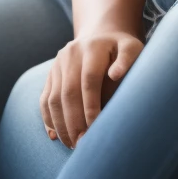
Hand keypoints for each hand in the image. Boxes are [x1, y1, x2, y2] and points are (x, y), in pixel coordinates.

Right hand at [43, 31, 144, 147]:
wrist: (101, 34)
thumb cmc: (122, 48)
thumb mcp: (133, 48)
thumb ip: (127, 60)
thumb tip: (115, 75)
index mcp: (92, 48)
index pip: (89, 80)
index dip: (92, 105)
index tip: (97, 127)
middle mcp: (70, 54)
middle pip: (68, 92)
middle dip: (74, 121)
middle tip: (82, 144)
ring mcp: (57, 64)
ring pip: (53, 99)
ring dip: (60, 124)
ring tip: (71, 144)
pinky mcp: (51, 74)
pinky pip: (45, 99)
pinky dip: (48, 119)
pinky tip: (55, 136)